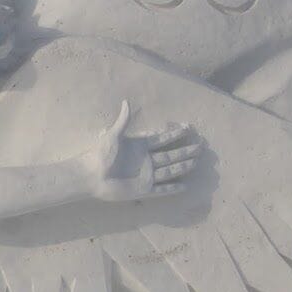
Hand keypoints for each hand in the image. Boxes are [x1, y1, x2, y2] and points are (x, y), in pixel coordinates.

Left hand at [80, 101, 201, 201]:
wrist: (91, 176)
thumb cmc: (99, 155)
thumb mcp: (113, 135)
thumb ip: (123, 120)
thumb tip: (126, 102)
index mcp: (139, 146)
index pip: (162, 138)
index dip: (174, 132)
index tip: (188, 126)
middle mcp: (146, 160)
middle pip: (170, 154)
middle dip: (185, 150)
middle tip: (200, 145)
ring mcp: (146, 176)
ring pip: (170, 170)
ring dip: (183, 166)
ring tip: (196, 161)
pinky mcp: (143, 189)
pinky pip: (162, 189)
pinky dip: (173, 188)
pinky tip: (184, 186)